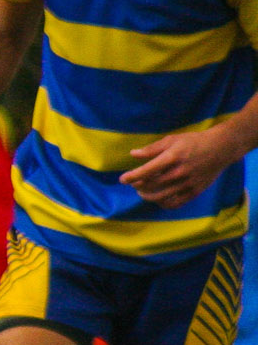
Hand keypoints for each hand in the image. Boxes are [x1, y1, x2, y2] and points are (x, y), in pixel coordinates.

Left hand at [122, 128, 239, 208]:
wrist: (221, 148)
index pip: (147, 171)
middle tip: (134, 184)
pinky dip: (163, 204)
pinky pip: (175, 203)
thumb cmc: (193, 142)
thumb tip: (133, 154)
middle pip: (151, 185)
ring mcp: (188, 183)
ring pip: (161, 197)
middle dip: (138, 186)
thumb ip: (152, 149)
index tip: (122, 179)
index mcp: (173, 157)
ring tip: (142, 192)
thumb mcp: (172, 140)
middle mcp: (180, 172)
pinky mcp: (195, 191)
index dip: (132, 176)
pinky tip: (158, 199)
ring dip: (147, 196)